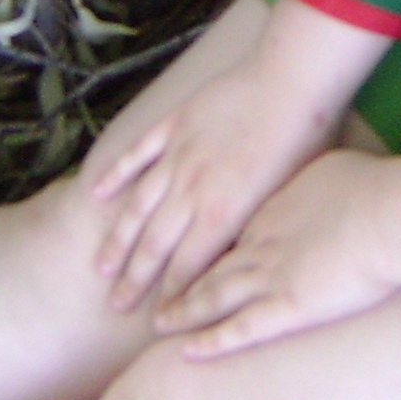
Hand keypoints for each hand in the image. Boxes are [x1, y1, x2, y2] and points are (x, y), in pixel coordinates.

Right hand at [84, 0, 394, 313]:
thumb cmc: (304, 140)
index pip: (187, 269)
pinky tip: (96, 193)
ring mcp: (178, 156)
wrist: (292, 80)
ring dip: (118, 240)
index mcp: (223, 215)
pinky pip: (138, 154)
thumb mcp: (284, 198)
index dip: (171, 297)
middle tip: (116, 305)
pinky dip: (116, 173)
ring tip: (101, 266)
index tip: (158, 319)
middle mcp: (192, 191)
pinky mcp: (174, 124)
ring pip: (138, 206)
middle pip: (154, 245)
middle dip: (134, 280)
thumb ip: (252, 228)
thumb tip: (235, 258)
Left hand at [157, 148, 400, 359]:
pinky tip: (188, 350)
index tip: (183, 248)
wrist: (385, 212)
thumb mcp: (331, 166)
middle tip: (146, 288)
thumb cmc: (368, 186)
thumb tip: (314, 178)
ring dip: (182, 309)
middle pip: (204, 261)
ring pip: (213, 295)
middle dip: (171, 276)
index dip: (199, 241)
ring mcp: (268, 276)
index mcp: (267, 208)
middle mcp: (257, 242)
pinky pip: (240, 329)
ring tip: (158, 320)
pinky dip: (212, 341)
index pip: (224, 228)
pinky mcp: (286, 307)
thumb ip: (312, 180)